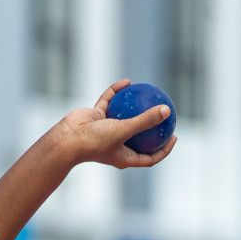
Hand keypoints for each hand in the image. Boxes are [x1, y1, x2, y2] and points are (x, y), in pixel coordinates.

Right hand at [50, 80, 176, 168]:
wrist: (67, 137)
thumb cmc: (96, 141)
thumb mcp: (125, 130)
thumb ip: (145, 121)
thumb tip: (167, 110)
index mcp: (125, 157)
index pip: (149, 157)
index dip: (164, 149)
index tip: (174, 136)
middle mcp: (117, 144)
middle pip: (139, 136)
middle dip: (151, 127)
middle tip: (164, 114)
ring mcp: (106, 130)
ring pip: (124, 116)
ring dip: (134, 106)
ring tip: (147, 95)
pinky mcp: (96, 117)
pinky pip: (109, 103)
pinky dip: (116, 93)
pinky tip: (126, 82)